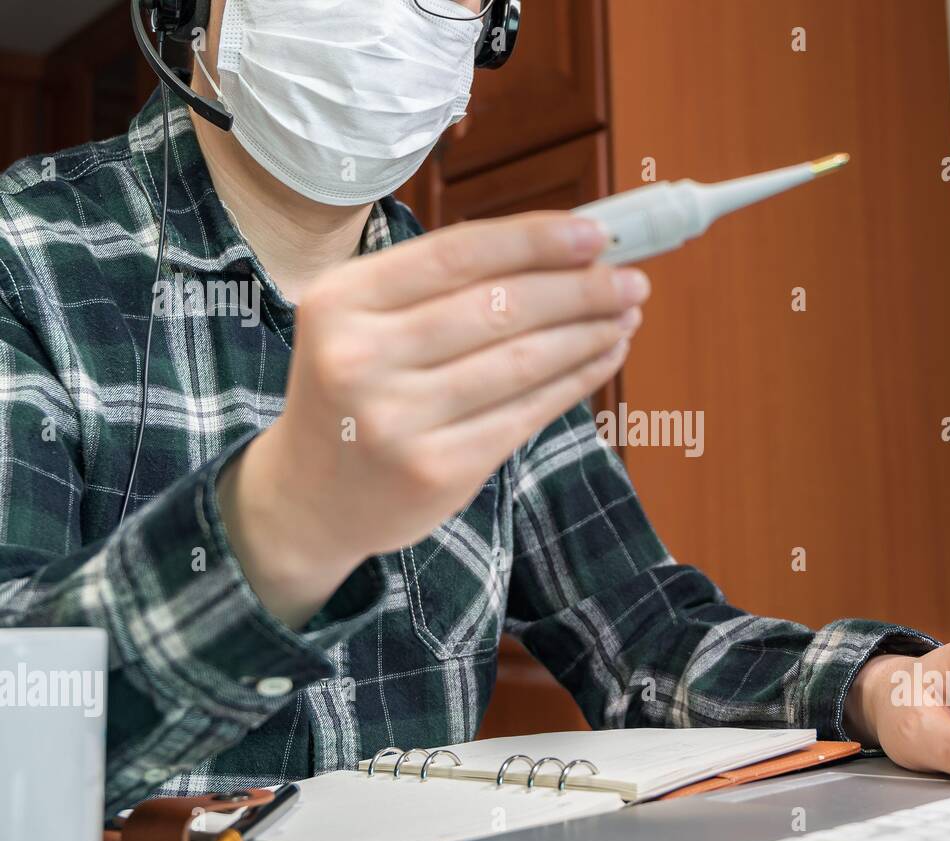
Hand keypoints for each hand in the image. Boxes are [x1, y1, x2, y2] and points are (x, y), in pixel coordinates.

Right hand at [218, 212, 648, 624]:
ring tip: (626, 314)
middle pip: (498, 308)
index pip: (457, 253)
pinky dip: (575, 380)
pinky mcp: (437, 469)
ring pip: (521, 361)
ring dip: (589, 333)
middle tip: (632, 278)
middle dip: (580, 289)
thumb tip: (562, 248)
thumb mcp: (367, 322)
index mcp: (342, 300)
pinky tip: (604, 357)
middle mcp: (361, 358)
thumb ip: (445, 285)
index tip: (596, 232)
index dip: (536, 240)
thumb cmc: (358, 389)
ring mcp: (398, 419)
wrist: (313, 496)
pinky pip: (526, 413)